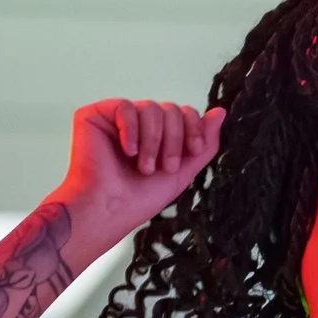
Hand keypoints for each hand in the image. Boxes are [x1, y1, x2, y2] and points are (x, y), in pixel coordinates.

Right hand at [59, 98, 223, 247]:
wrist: (109, 210)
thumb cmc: (139, 199)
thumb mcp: (183, 172)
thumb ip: (203, 143)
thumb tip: (221, 112)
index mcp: (157, 137)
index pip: (182, 114)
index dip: (192, 128)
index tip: (194, 150)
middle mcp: (138, 125)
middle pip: (169, 109)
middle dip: (173, 139)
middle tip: (164, 167)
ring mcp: (116, 120)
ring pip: (150, 108)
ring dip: (152, 140)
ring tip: (143, 167)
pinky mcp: (95, 115)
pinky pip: (124, 107)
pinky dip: (131, 130)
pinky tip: (128, 151)